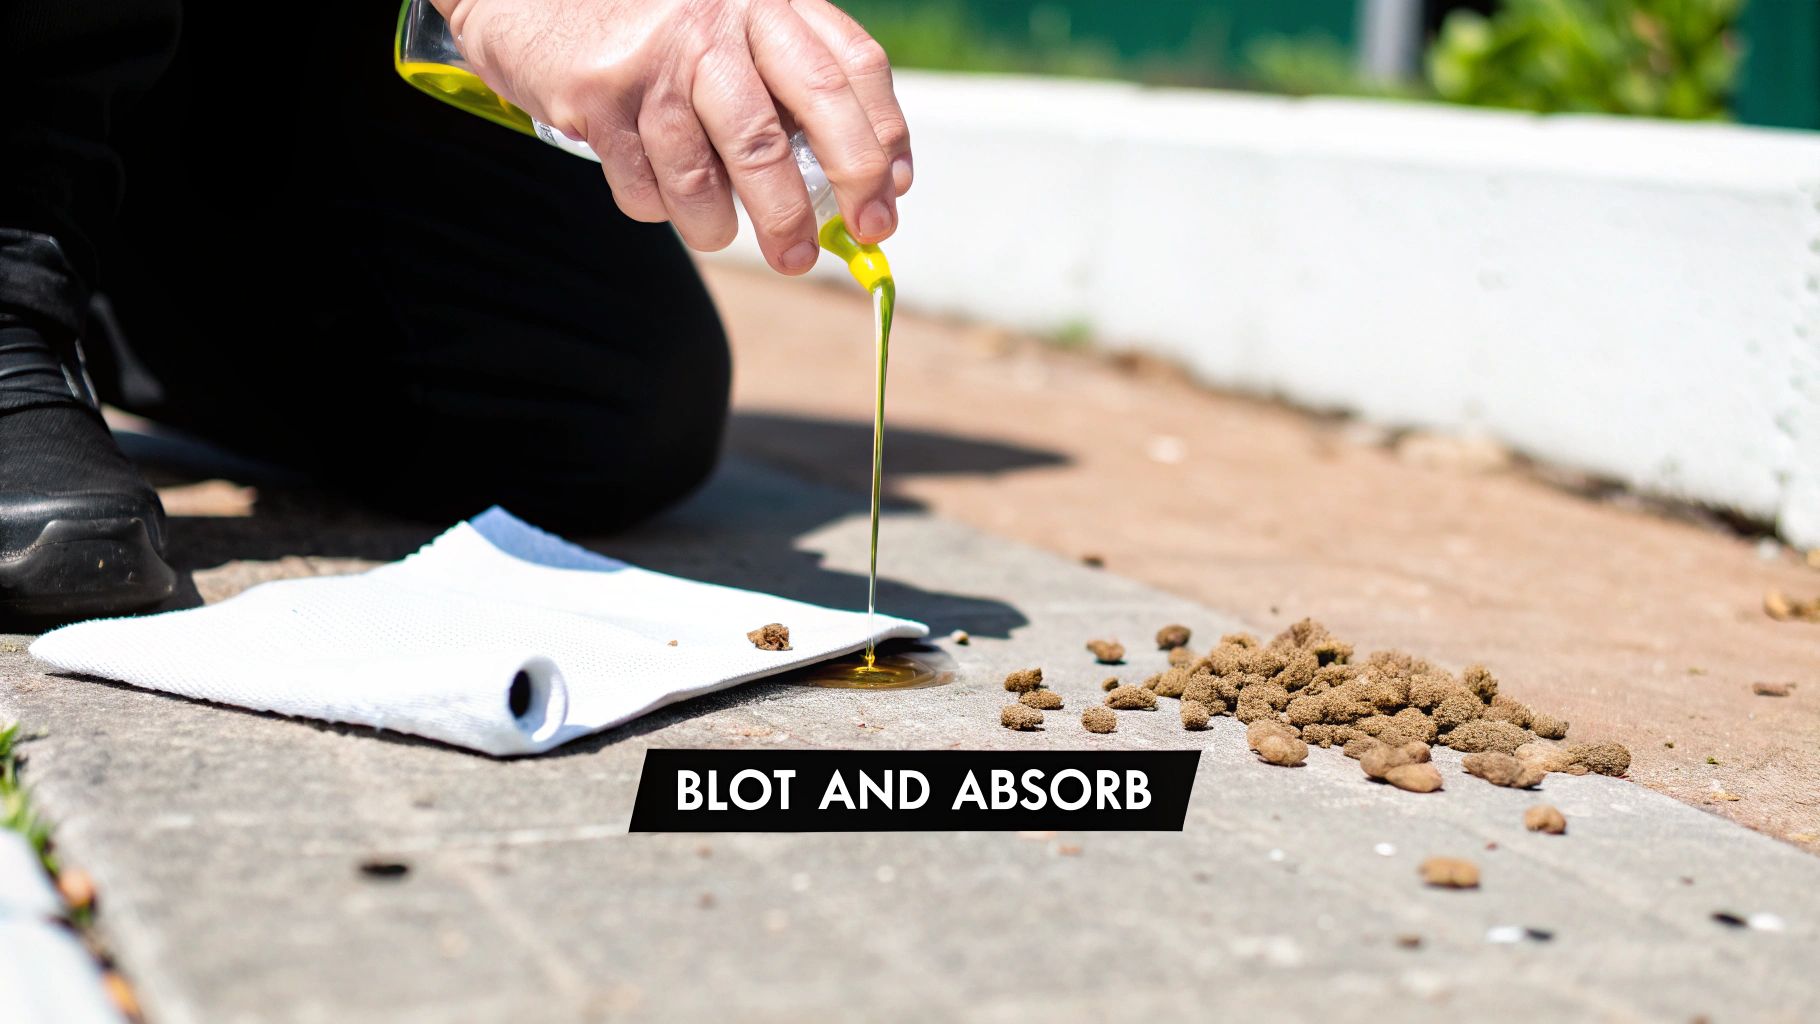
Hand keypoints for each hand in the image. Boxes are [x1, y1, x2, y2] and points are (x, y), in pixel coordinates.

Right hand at [436, 0, 911, 272]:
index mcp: (770, 2)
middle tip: (809, 257)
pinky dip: (660, 209)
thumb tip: (862, 188)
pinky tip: (658, 191)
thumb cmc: (661, 31)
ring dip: (721, 228)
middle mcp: (717, 22)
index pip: (851, 70)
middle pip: (777, 136)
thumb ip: (794, 89)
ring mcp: (655, 61)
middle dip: (803, 211)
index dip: (881, 141)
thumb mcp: (738, 30)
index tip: (887, 199)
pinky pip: (645, 187)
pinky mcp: (600, 99)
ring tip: (723, 236)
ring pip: (707, 176)